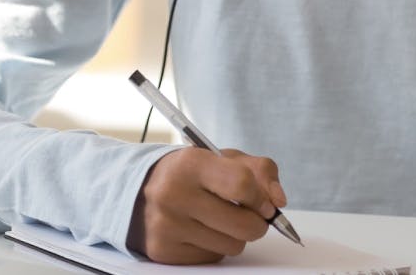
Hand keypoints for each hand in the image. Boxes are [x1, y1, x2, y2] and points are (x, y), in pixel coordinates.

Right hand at [128, 147, 286, 263]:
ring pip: (233, 246)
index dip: (262, 198)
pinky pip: (213, 257)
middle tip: (249, 215)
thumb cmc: (189, 173)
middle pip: (244, 225)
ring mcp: (167, 225)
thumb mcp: (222, 158)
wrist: (137, 190)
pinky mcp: (163, 250)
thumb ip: (259, 171)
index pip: (242, 185)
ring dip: (234, 236)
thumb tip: (278, 201)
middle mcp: (174, 194)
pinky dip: (214, 246)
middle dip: (257, 223)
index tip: (265, 203)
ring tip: (217, 219)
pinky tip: (199, 230)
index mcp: (191, 163)